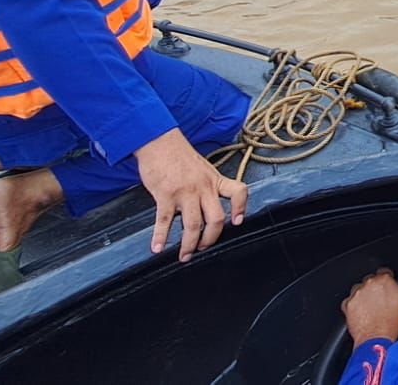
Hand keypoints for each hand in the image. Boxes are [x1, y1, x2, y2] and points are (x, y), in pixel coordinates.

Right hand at [135, 128, 247, 260]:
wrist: (158, 141)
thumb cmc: (179, 155)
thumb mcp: (202, 168)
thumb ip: (208, 186)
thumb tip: (207, 206)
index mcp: (214, 180)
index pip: (238, 192)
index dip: (241, 208)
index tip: (237, 222)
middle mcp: (203, 187)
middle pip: (216, 219)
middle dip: (210, 239)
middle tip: (203, 248)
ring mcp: (185, 192)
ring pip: (193, 225)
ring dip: (189, 245)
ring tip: (184, 256)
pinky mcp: (165, 195)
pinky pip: (164, 221)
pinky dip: (160, 237)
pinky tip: (157, 248)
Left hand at [341, 261, 397, 343]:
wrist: (377, 338)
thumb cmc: (393, 321)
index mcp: (384, 279)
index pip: (384, 273)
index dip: (387, 283)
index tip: (388, 292)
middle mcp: (369, 283)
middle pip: (371, 280)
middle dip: (375, 289)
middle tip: (380, 303)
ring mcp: (357, 293)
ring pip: (359, 289)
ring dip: (364, 296)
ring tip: (371, 309)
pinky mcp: (348, 303)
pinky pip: (350, 300)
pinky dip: (354, 306)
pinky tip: (363, 314)